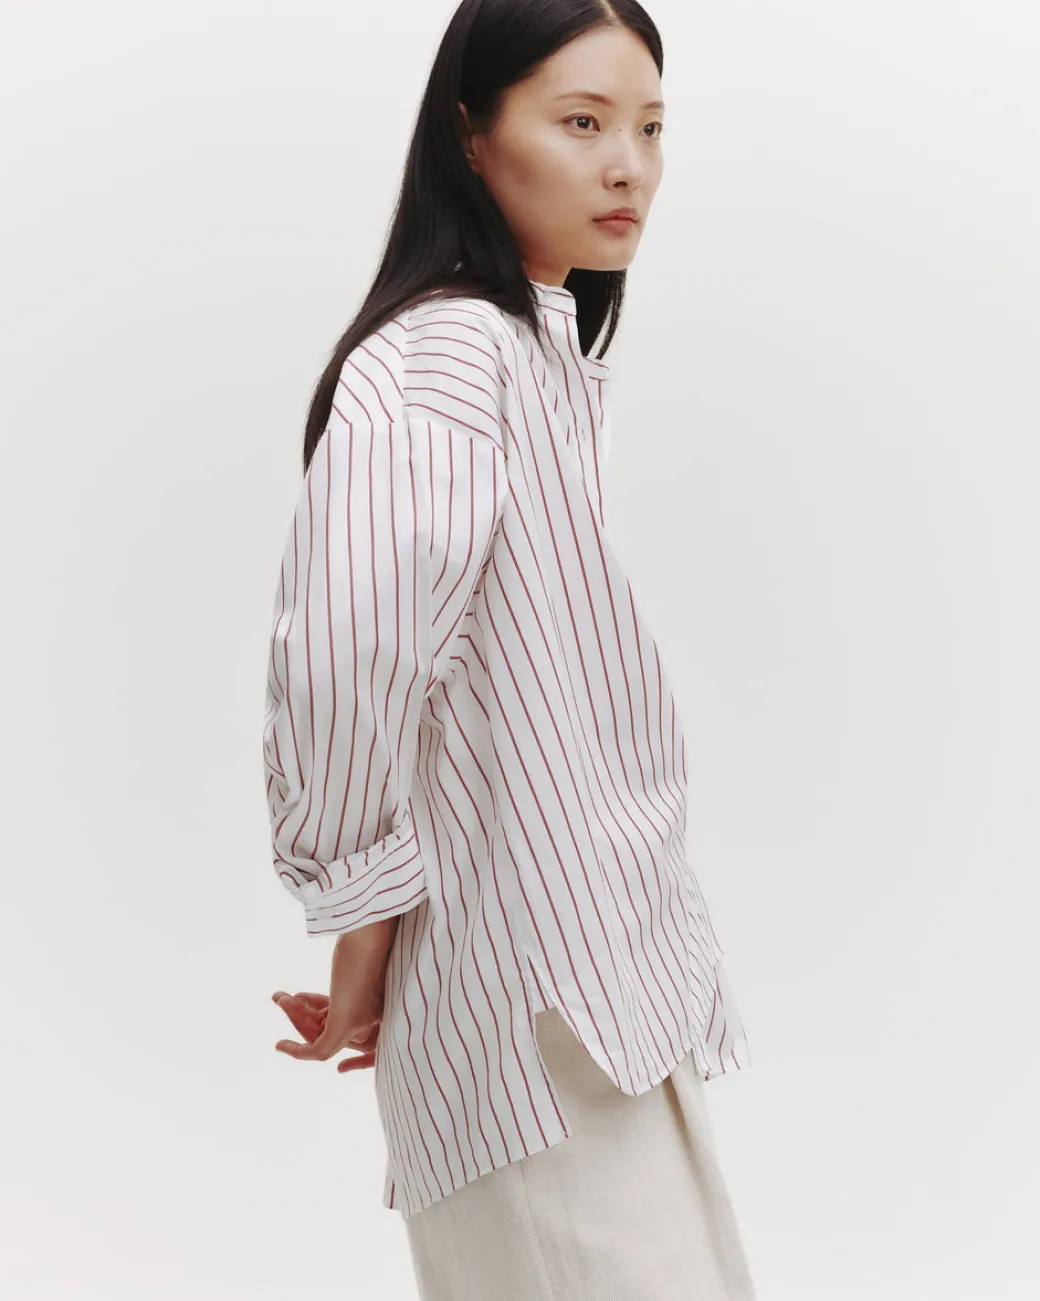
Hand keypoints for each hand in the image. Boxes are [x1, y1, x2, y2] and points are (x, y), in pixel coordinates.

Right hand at [271, 915, 399, 1073]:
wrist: (370, 929)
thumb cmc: (366, 935)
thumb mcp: (355, 957)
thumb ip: (349, 973)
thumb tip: (342, 960)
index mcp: (380, 999)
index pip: (344, 1017)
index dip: (317, 1007)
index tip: (301, 996)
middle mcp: (373, 1017)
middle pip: (329, 1028)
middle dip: (301, 1014)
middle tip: (281, 996)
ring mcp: (361, 1023)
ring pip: (320, 1036)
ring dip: (294, 1017)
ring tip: (278, 997)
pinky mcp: (346, 1025)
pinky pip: (320, 1051)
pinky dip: (298, 1051)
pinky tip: (279, 1045)